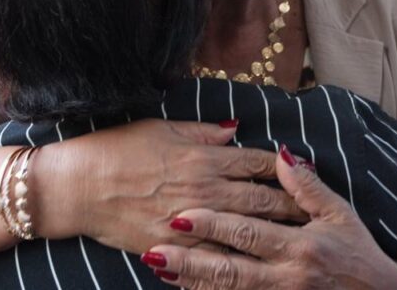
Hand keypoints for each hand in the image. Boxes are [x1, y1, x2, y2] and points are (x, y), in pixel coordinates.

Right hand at [35, 119, 305, 254]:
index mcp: (204, 159)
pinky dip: (236, 262)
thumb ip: (204, 133)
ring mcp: (191, 222)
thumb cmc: (117, 148)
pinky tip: (256, 268)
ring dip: (274, 236)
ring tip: (301, 244)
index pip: (258, 164)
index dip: (285, 170)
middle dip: (294, 208)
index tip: (306, 175)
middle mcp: (205, 190)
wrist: (78, 186)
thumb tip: (235, 130)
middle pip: (262, 201)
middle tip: (319, 216)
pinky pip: (212, 258)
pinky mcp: (174, 247)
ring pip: (245, 232)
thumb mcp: (163, 128)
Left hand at [139, 145, 396, 289]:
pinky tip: (186, 288)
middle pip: (230, 268)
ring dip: (193, 281)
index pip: (248, 233)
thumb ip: (307, 186)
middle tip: (156, 247)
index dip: (214, 224)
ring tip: (159, 267)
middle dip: (191, 259)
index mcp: (301, 246)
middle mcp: (288, 275)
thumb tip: (279, 155)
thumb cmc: (359, 252)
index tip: (181, 215)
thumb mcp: (340, 213)